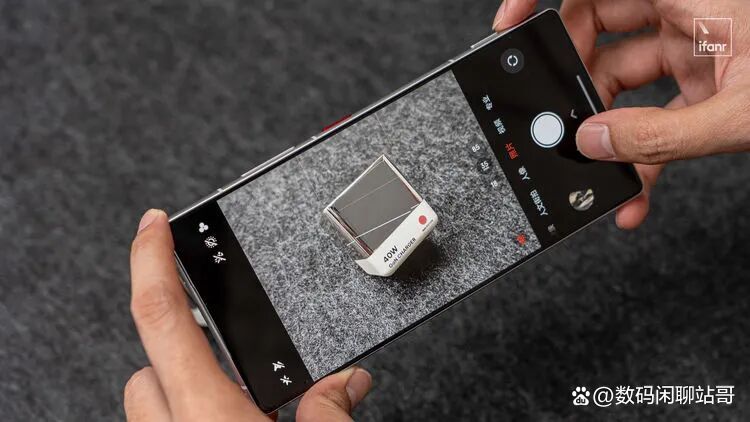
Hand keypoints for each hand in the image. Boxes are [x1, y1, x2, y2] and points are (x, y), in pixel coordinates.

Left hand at [125, 209, 371, 420]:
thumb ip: (329, 410)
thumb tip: (347, 382)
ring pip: (150, 398)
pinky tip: (234, 418)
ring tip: (234, 394)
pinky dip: (190, 412)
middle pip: (148, 365)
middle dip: (178, 346)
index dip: (152, 259)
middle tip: (221, 347)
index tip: (155, 224)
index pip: (162, 315)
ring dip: (181, 385)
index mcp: (207, 412)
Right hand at [493, 0, 749, 228]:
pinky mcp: (707, 84)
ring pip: (623, 78)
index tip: (511, 26)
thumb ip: (662, 135)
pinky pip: (655, 113)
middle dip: (572, 79)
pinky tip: (634, 191)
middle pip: (600, 30)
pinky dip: (642, 152)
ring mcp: (697, 49)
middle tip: (558, 117)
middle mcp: (689, 13)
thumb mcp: (744, 114)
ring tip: (600, 169)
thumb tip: (596, 144)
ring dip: (607, 128)